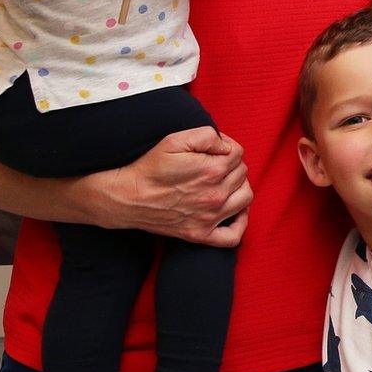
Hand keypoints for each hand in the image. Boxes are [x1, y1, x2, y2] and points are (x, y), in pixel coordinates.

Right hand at [80, 127, 250, 244]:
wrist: (126, 197)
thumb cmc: (149, 167)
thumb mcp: (175, 140)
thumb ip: (207, 136)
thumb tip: (226, 146)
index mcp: (213, 170)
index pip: (238, 153)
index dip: (227, 147)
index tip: (213, 149)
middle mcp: (216, 195)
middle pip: (242, 174)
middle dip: (231, 165)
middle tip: (213, 164)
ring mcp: (210, 217)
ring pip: (245, 198)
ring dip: (240, 187)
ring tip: (226, 182)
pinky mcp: (200, 234)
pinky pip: (233, 236)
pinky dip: (240, 223)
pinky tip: (235, 212)